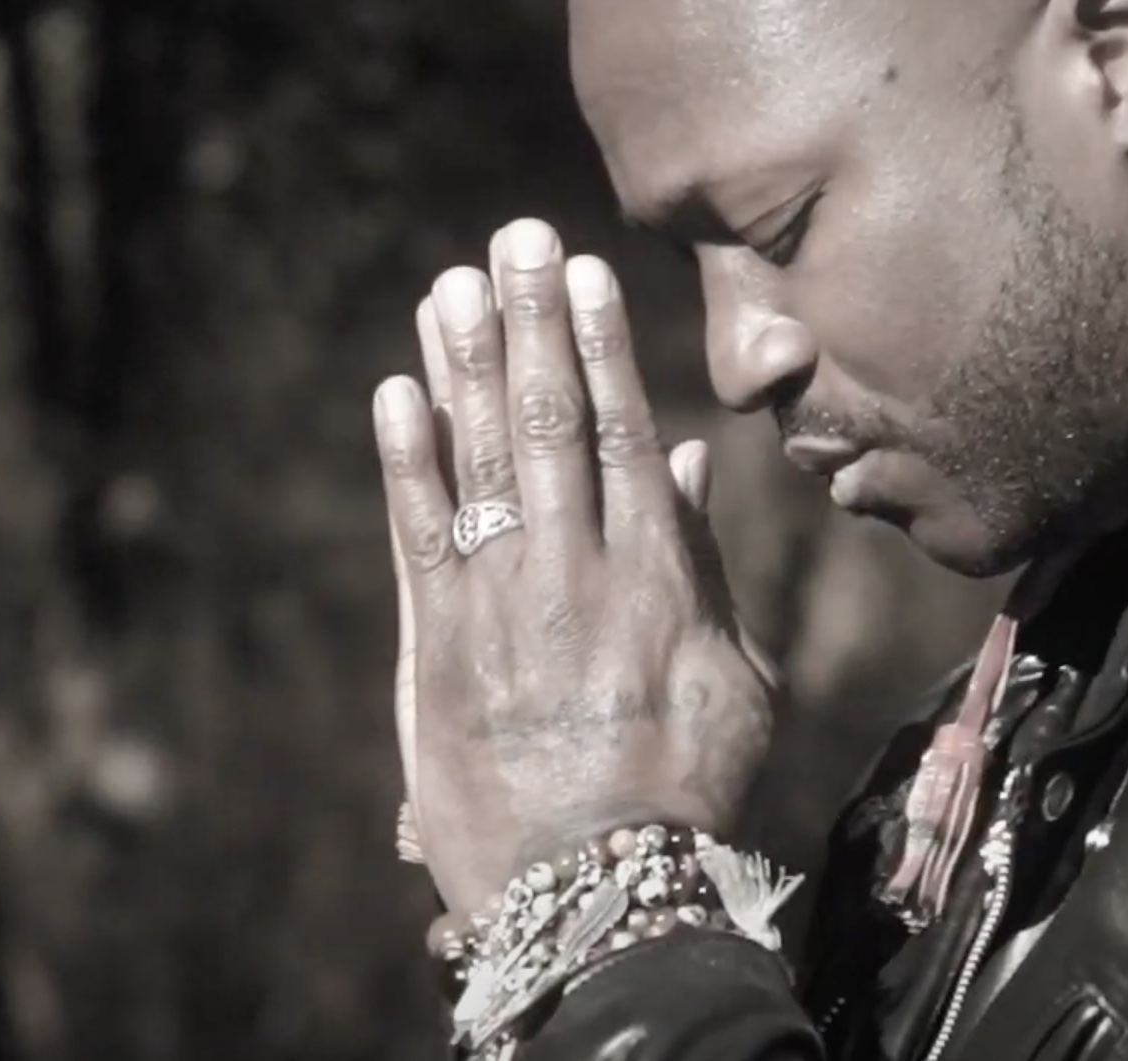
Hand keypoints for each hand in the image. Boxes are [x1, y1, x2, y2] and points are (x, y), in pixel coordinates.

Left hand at [375, 218, 776, 915]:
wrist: (595, 886)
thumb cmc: (685, 787)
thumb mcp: (732, 676)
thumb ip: (706, 560)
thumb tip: (693, 458)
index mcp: (659, 573)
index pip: (623, 431)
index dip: (599, 345)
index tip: (584, 273)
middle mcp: (577, 570)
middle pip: (546, 423)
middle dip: (527, 325)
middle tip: (510, 241)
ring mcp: (503, 603)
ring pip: (478, 462)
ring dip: (461, 367)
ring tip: (448, 288)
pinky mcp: (440, 646)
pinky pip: (419, 535)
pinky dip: (406, 462)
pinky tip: (395, 392)